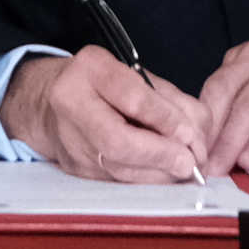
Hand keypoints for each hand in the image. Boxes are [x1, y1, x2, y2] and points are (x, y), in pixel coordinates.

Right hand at [0, 46, 211, 182]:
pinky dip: (146, 180)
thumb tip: (199, 131)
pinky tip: (164, 175)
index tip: (191, 134)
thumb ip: (169, 99)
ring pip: (119, 168)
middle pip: (119, 141)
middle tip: (190, 162)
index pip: (132, 97)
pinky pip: (116, 180)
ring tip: (184, 170)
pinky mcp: (75, 168)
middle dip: (161, 155)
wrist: (50, 101)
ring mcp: (69, 140)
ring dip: (159, 173)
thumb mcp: (135, 75)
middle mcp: (72, 103)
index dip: (166, 119)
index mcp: (90, 69)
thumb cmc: (103, 85)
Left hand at [194, 21, 248, 173]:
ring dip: (229, 143)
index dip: (199, 126)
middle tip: (196, 168)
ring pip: (245, 107)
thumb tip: (234, 147)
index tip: (190, 155)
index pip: (211, 92)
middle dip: (207, 137)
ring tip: (219, 169)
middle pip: (221, 98)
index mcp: (247, 57)